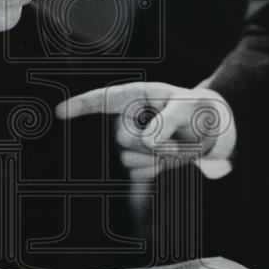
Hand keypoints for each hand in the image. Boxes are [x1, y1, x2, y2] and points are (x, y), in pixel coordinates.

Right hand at [56, 82, 235, 179]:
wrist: (208, 132)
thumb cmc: (198, 110)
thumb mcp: (190, 108)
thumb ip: (169, 120)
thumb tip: (147, 140)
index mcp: (137, 96)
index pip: (104, 99)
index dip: (81, 105)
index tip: (60, 112)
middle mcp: (127, 117)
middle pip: (121, 137)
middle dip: (150, 144)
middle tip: (176, 140)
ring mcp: (130, 139)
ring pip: (127, 158)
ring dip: (156, 158)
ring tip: (175, 147)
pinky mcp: (136, 159)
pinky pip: (136, 172)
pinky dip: (156, 170)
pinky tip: (167, 159)